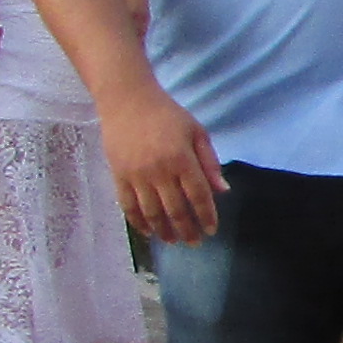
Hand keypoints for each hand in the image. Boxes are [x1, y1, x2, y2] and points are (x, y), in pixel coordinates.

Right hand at [100, 84, 224, 244]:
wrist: (127, 100)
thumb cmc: (167, 114)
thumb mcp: (196, 131)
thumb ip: (210, 162)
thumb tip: (223, 191)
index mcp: (182, 158)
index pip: (198, 195)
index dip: (206, 216)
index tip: (211, 230)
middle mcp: (159, 170)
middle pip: (176, 210)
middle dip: (187, 230)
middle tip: (194, 242)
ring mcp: (137, 175)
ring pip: (152, 213)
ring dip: (164, 231)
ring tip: (172, 241)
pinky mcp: (119, 176)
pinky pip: (129, 206)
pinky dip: (139, 222)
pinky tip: (148, 231)